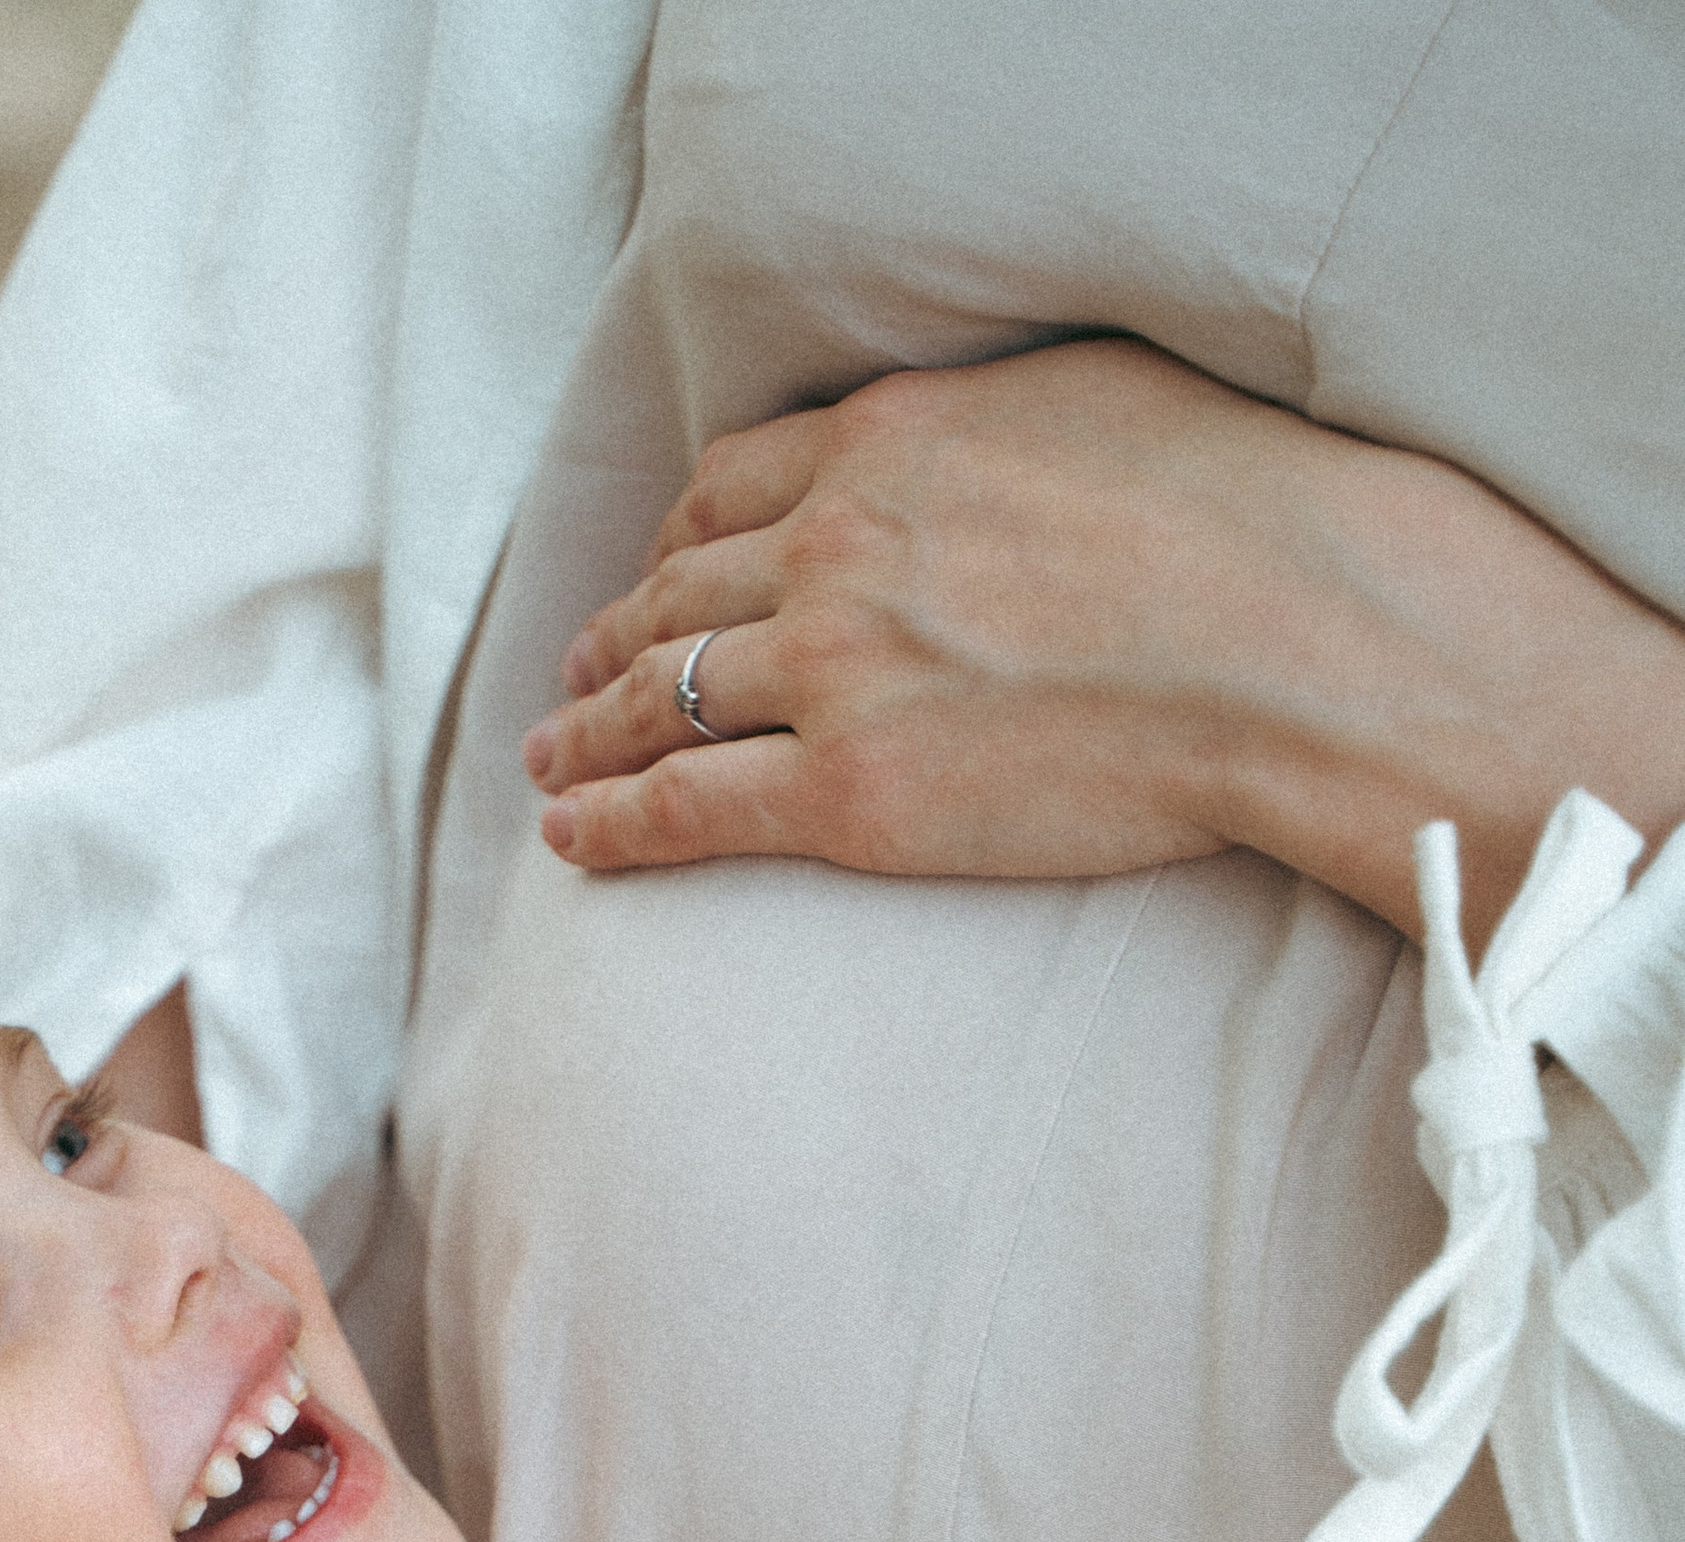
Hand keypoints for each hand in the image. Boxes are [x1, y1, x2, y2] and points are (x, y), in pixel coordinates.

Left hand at [523, 340, 1684, 948]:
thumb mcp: (1092, 403)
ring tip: (553, 762)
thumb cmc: (1238, 522)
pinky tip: (571, 835)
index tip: (653, 578)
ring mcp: (833, 673)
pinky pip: (687, 809)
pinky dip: (611, 822)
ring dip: (589, 733)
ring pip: (660, 700)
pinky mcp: (852, 795)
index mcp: (887, 444)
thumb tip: (971, 449)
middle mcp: (834, 547)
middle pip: (676, 596)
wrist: (1291, 643)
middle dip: (611, 642)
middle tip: (573, 683)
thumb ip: (989, 428)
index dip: (672, 544)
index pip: (729, 489)